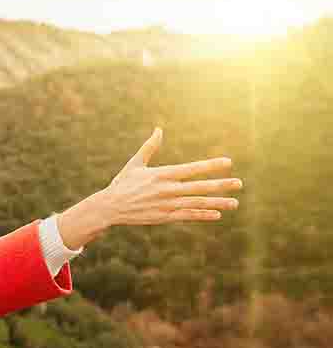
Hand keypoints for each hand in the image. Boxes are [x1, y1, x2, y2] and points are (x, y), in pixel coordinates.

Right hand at [100, 127, 241, 225]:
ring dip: (217, 203)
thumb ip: (150, 147)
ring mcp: (166, 205)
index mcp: (161, 175)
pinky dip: (202, 215)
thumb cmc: (122, 183)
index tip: (228, 162)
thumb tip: (159, 129)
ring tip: (234, 202)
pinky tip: (216, 214)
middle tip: (239, 183)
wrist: (109, 207)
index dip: (210, 166)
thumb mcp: (135, 163)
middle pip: (199, 187)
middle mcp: (167, 190)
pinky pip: (187, 216)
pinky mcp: (163, 217)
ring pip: (196, 204)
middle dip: (220, 185)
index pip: (191, 169)